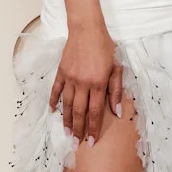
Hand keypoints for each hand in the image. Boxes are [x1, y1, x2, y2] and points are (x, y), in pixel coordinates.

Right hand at [49, 21, 121, 143]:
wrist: (87, 29)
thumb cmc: (105, 47)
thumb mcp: (117, 67)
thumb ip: (116, 90)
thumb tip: (118, 112)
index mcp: (99, 83)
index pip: (95, 112)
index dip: (93, 128)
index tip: (91, 141)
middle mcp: (83, 83)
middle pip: (80, 112)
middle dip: (79, 129)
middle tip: (77, 143)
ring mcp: (70, 78)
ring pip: (67, 104)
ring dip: (67, 120)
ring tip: (67, 133)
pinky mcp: (61, 72)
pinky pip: (56, 90)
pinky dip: (54, 101)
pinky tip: (53, 111)